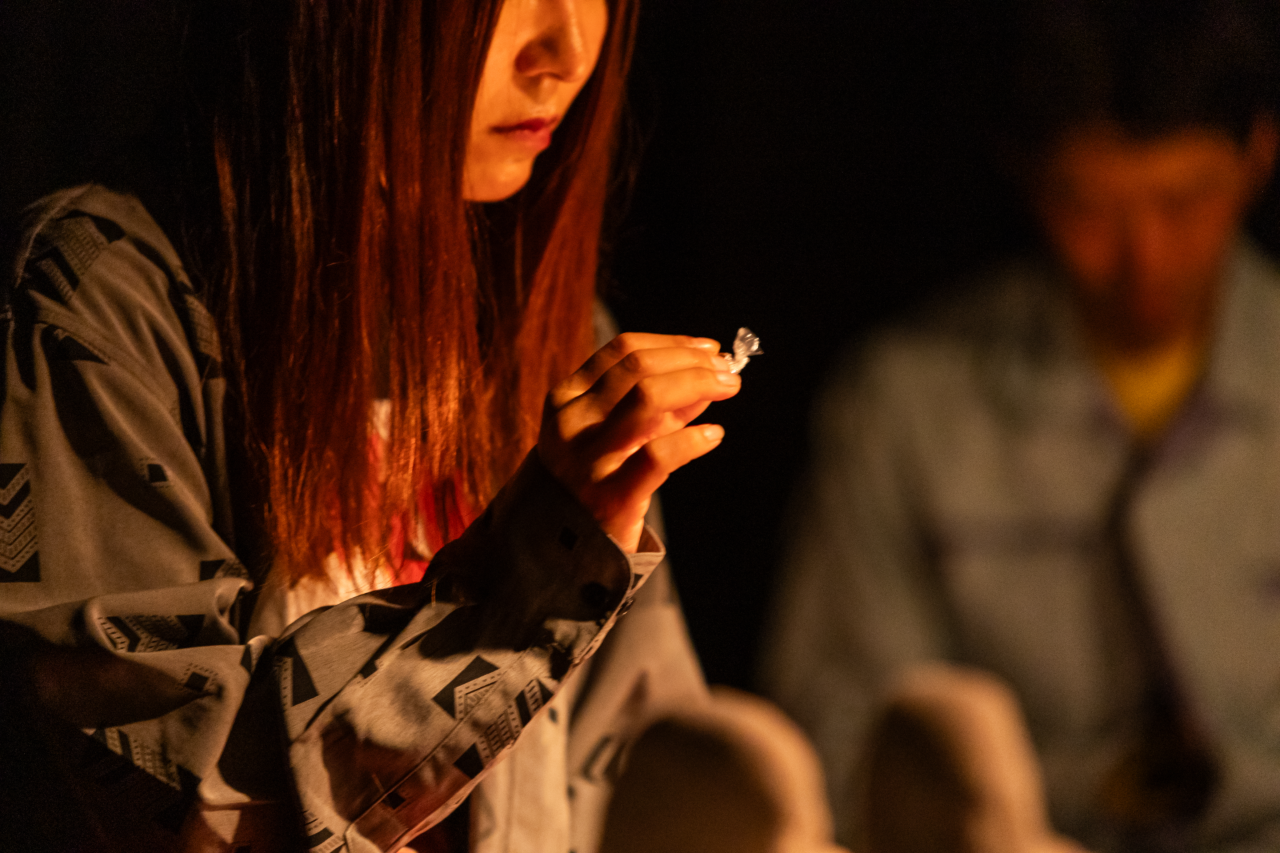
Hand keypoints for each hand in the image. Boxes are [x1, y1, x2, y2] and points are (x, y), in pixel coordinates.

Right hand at [538, 333, 740, 551]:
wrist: (559, 545)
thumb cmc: (592, 478)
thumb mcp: (611, 432)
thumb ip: (655, 404)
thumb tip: (705, 374)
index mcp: (567, 398)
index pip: (623, 350)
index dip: (673, 343)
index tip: (708, 349)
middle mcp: (573, 422)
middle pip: (639, 367)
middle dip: (691, 361)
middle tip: (726, 369)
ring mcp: (589, 458)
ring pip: (648, 398)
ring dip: (696, 384)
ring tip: (727, 388)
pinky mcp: (611, 495)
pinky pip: (660, 455)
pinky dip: (694, 439)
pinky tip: (713, 435)